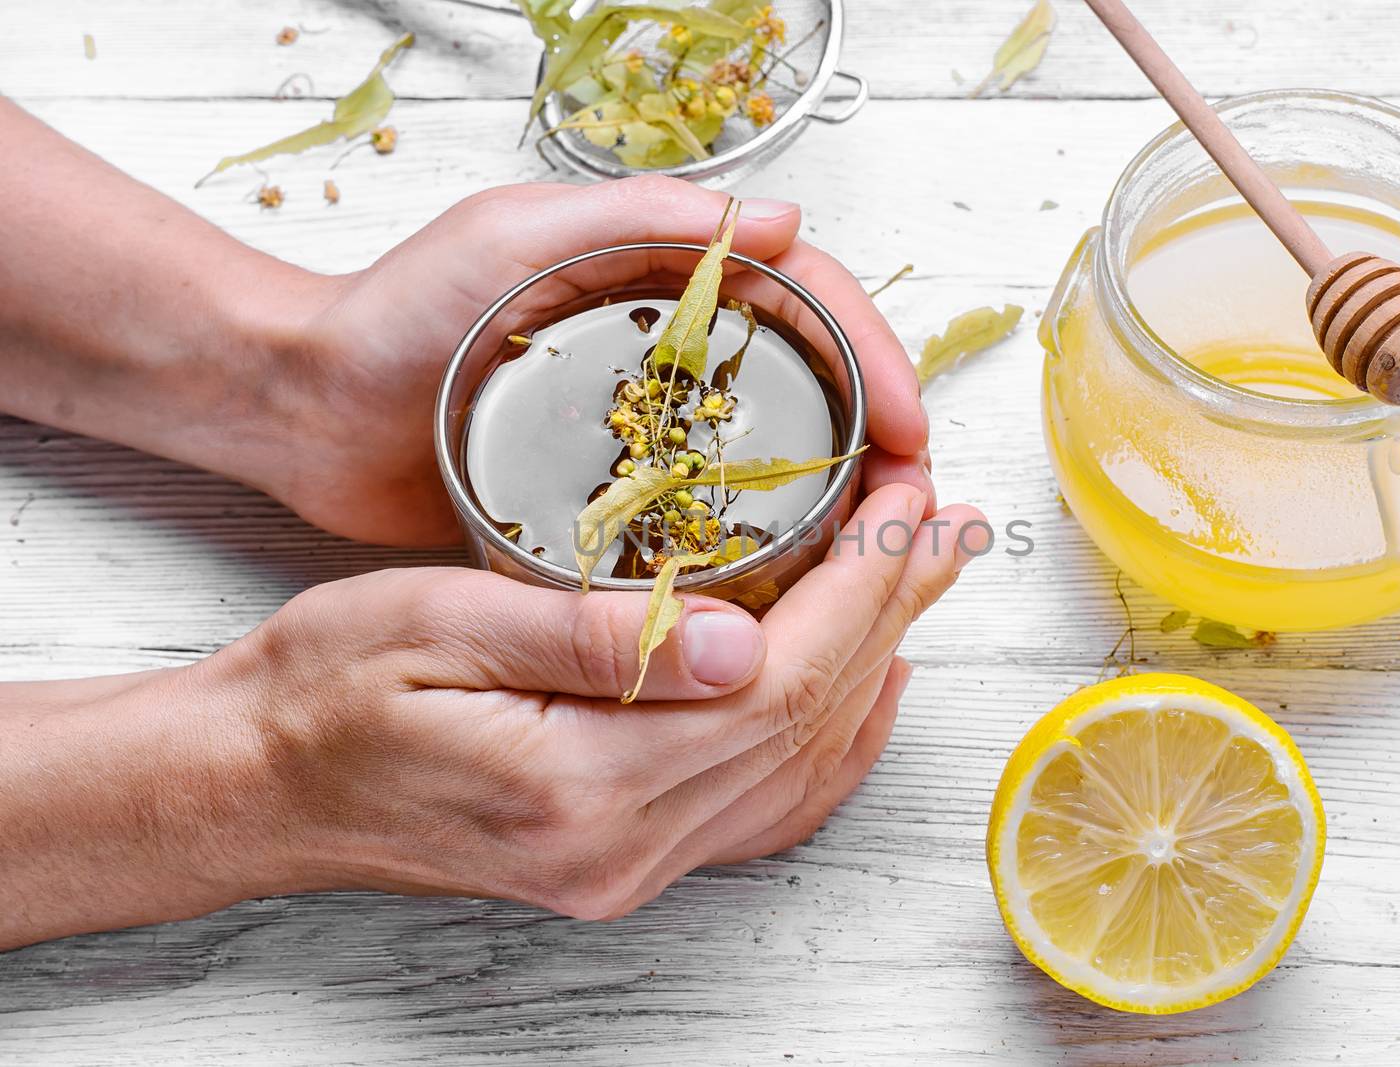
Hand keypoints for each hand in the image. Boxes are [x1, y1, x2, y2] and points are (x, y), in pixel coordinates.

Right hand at [0, 486, 981, 946]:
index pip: (776, 682)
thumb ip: (584, 634)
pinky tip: (860, 680)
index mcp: (579, 784)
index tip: (902, 495)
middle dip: (891, 606)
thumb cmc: (323, 690)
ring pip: (804, 764)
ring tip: (919, 571)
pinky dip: (832, 735)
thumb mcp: (429, 625)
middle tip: (939, 514)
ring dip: (876, 658)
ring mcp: (631, 864)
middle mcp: (624, 846)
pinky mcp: (626, 855)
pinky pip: (767, 806)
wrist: (260, 787)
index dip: (860, 585)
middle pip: (810, 721)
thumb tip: (738, 634)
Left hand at [281, 176, 934, 545]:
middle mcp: (671, 354)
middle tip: (914, 507)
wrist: (306, 409)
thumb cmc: (394, 312)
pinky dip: (762, 548)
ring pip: (771, 458)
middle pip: (811, 384)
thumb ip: (636, 218)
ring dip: (836, 500)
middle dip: (876, 438)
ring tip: (877, 555)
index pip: (804, 304)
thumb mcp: (515, 239)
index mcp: (667, 280)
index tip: (907, 430)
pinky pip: (708, 520)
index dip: (869, 358)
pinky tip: (792, 590)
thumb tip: (783, 218)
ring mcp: (647, 429)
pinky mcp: (613, 499)